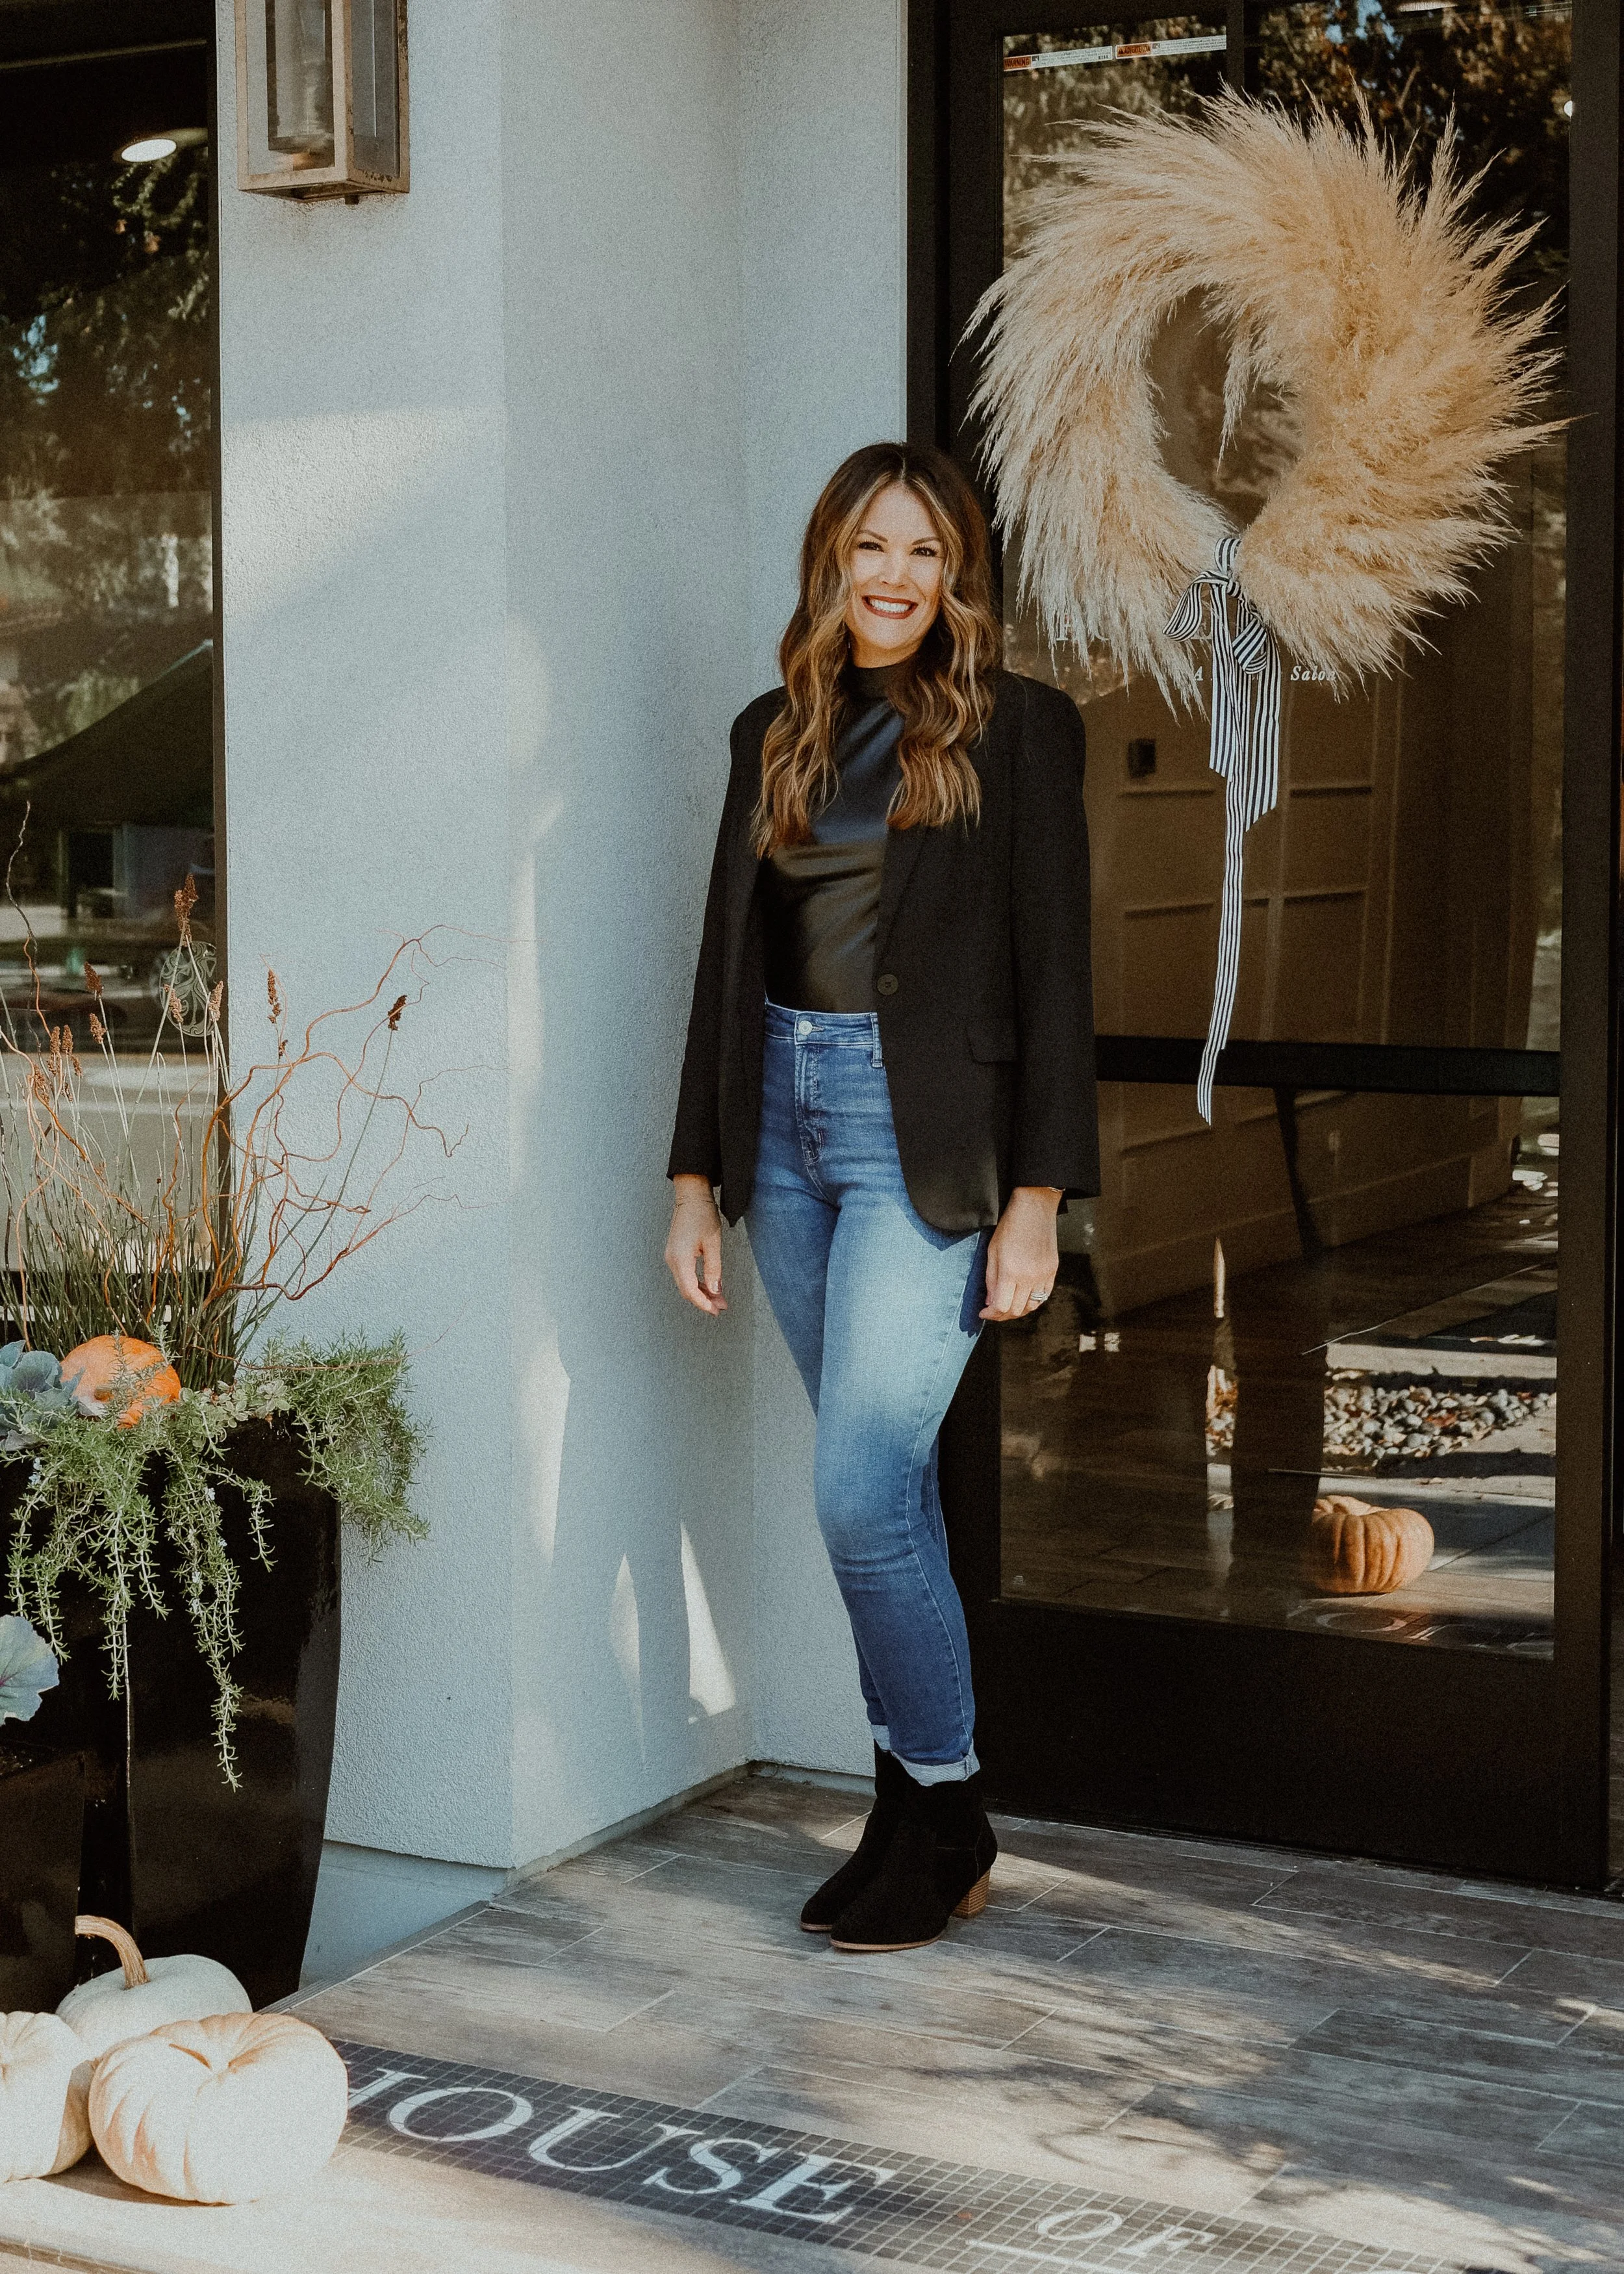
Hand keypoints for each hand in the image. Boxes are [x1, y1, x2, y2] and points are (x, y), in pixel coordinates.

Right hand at [666, 1175, 725, 1314]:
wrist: (691, 1197)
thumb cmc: (702, 1215)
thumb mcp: (713, 1243)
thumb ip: (714, 1269)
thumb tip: (715, 1290)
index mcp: (680, 1259)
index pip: (690, 1290)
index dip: (703, 1303)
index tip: (716, 1310)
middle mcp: (672, 1260)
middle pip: (686, 1290)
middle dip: (704, 1301)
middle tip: (721, 1307)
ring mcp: (672, 1257)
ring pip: (685, 1283)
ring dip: (701, 1293)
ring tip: (718, 1299)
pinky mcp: (675, 1254)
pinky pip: (685, 1274)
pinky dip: (697, 1283)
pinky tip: (710, 1286)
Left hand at [981, 1186, 1060, 1322]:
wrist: (1035, 1209)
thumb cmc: (1009, 1227)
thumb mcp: (992, 1251)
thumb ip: (990, 1279)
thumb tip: (990, 1302)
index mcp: (1011, 1271)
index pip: (1001, 1306)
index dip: (990, 1314)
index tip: (983, 1313)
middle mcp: (1029, 1277)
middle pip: (1016, 1310)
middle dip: (1002, 1315)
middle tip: (993, 1311)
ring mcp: (1044, 1275)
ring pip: (1031, 1306)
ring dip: (1018, 1311)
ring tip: (1007, 1306)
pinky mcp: (1052, 1271)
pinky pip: (1043, 1296)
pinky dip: (1032, 1301)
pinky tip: (1022, 1297)